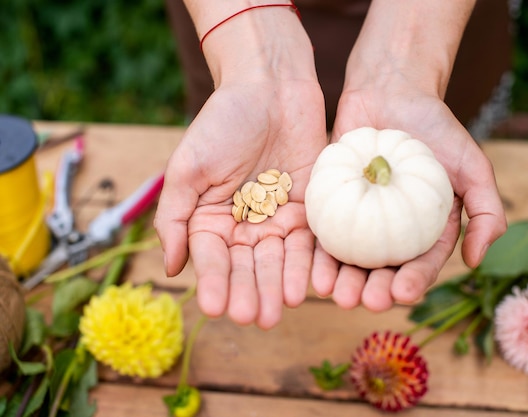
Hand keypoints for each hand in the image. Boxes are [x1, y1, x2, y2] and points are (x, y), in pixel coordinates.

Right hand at [154, 78, 326, 328]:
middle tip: (255, 317)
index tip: (215, 308)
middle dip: (251, 292)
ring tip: (280, 311)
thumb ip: (176, 217)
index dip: (213, 282)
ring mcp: (278, 219)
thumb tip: (171, 268)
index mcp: (211, 219)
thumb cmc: (223, 121)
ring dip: (279, 287)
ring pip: (279, 261)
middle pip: (248, 267)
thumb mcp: (188, 168)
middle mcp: (245, 226)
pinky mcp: (308, 210)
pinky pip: (309, 243)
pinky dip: (308, 264)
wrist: (271, 86)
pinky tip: (308, 286)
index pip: (212, 258)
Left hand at [311, 86, 506, 311]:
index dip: (412, 283)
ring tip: (333, 293)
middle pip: (382, 270)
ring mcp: (359, 218)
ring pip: (349, 258)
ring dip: (342, 280)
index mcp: (425, 230)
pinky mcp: (331, 203)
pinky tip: (311, 268)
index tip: (402, 294)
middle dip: (373, 290)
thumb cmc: (436, 128)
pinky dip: (317, 252)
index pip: (421, 264)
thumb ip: (487, 212)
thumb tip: (475, 261)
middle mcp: (391, 231)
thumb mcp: (473, 166)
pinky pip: (323, 231)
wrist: (392, 92)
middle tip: (363, 301)